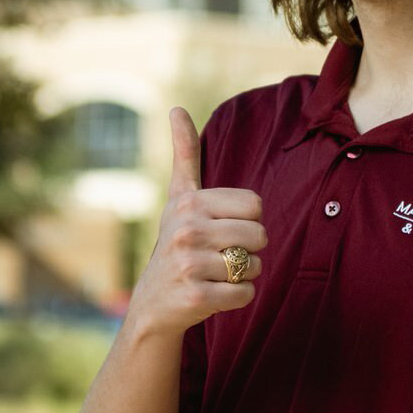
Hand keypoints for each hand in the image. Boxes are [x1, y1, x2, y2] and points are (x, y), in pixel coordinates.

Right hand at [125, 107, 265, 338]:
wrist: (153, 304)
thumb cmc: (176, 244)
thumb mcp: (178, 198)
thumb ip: (184, 154)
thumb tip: (176, 108)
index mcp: (189, 203)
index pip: (255, 205)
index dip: (246, 221)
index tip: (221, 229)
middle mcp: (186, 230)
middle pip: (259, 235)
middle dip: (249, 250)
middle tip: (220, 256)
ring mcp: (189, 264)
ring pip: (255, 265)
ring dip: (243, 275)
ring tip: (215, 275)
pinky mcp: (195, 297)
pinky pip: (246, 294)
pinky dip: (238, 298)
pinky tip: (213, 294)